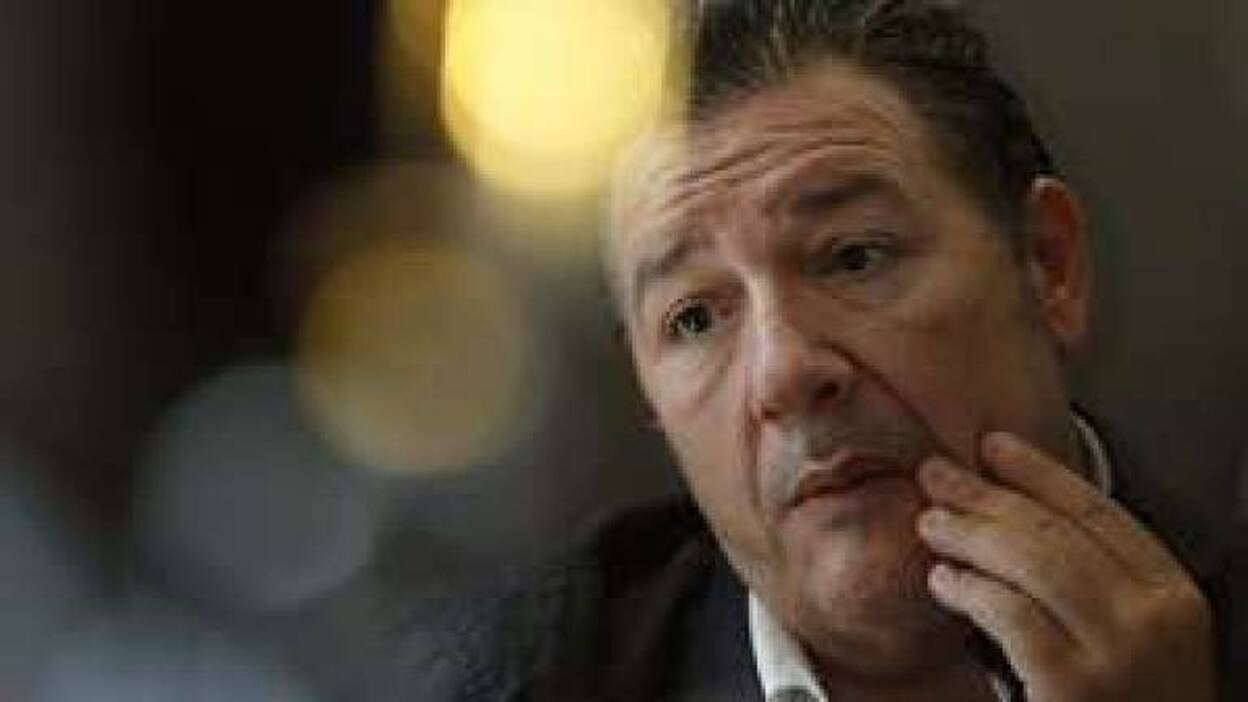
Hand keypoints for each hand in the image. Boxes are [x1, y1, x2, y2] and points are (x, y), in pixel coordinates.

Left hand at [915, 431, 1214, 700]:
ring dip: (970, 533)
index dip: (1039, 470)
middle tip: (936, 474)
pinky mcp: (1075, 686)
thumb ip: (1090, 583)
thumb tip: (1010, 517)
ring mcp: (1121, 653)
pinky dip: (969, 588)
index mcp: (1174, 595)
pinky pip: (1010, 614)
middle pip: (1056, 530)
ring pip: (1031, 562)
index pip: (1099, 510)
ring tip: (929, 523)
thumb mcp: (1132, 637)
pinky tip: (943, 580)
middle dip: (988, 494)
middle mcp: (1157, 618)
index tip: (993, 444)